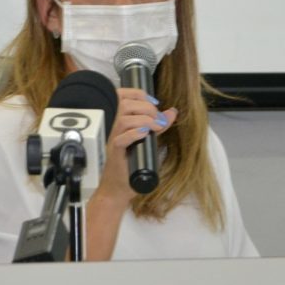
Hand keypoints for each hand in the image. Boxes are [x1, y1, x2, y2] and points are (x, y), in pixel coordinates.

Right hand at [84, 88, 176, 260]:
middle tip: (157, 119)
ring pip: (124, 119)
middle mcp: (114, 127)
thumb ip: (158, 126)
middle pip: (124, 104)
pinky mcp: (114, 152)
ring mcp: (112, 139)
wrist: (118, 189)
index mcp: (120, 121)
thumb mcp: (148, 142)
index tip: (154, 103)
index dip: (140, 95)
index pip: (124, 96)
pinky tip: (145, 135)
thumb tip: (172, 112)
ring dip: (144, 120)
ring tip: (155, 128)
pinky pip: (121, 138)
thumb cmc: (130, 166)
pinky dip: (134, 133)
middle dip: (146, 107)